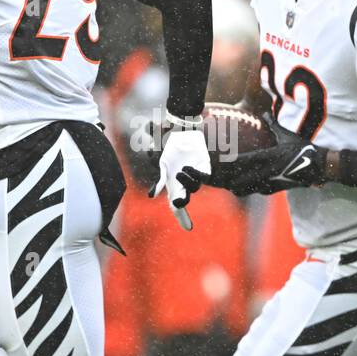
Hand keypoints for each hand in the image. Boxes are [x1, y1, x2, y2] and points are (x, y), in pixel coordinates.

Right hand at [149, 114, 209, 230]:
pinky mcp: (204, 166)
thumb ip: (158, 178)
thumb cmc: (169, 144)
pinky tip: (187, 168)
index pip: (176, 206)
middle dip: (182, 206)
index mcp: (173, 184)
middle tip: (176, 203)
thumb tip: (152, 196)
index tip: (188, 228)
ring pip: (193, 188)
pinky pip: (202, 176)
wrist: (180, 127)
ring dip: (185, 182)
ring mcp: (194, 174)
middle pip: (185, 201)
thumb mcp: (160, 161)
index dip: (182, 217)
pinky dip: (195, 175)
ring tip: (179, 171)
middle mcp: (184, 182)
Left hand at [210, 112, 325, 196]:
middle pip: (243, 180)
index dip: (232, 162)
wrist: (318, 167)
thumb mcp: (288, 136)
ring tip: (230, 185)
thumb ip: (274, 126)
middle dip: (230, 180)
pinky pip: (260, 191)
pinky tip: (246, 188)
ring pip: (249, 189)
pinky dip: (251, 189)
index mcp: (270, 156)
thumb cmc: (303, 149)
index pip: (246, 160)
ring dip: (239, 187)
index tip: (221, 161)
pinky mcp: (277, 189)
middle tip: (220, 178)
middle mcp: (269, 171)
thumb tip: (265, 113)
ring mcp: (272, 182)